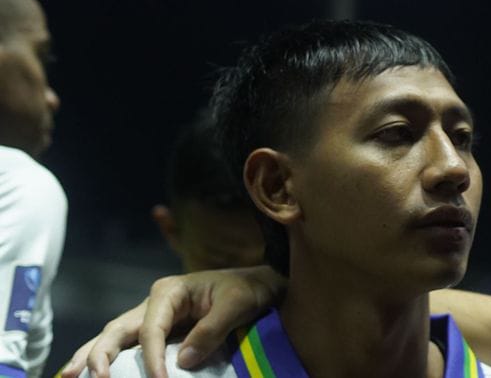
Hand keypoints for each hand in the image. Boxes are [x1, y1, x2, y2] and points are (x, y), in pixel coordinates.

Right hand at [59, 266, 284, 377]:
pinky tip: (93, 375)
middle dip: (97, 354)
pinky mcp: (159, 331)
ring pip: (114, 338)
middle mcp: (155, 303)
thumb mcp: (236, 304)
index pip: (151, 328)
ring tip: (67, 377)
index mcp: (170, 291)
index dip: (151, 358)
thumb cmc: (248, 290)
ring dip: (92, 358)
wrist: (259, 286)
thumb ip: (211, 330)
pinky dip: (108, 360)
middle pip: (117, 330)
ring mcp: (153, 317)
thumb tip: (181, 362)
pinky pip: (129, 347)